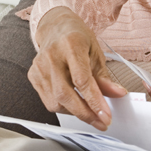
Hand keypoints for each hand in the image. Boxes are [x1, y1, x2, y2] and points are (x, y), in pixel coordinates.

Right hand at [27, 7, 125, 129]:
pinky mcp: (33, 76)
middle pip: (65, 95)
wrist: (55, 27)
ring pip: (56, 102)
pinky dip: (64, 107)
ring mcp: (39, 67)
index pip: (81, 80)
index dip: (94, 101)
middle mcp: (51, 56)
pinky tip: (75, 103)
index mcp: (71, 45)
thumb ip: (105, 76)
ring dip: (76, 112)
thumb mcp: (96, 52)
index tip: (106, 116)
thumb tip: (118, 94)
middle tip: (101, 122)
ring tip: (90, 110)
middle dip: (86, 114)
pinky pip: (49, 101)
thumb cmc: (78, 38)